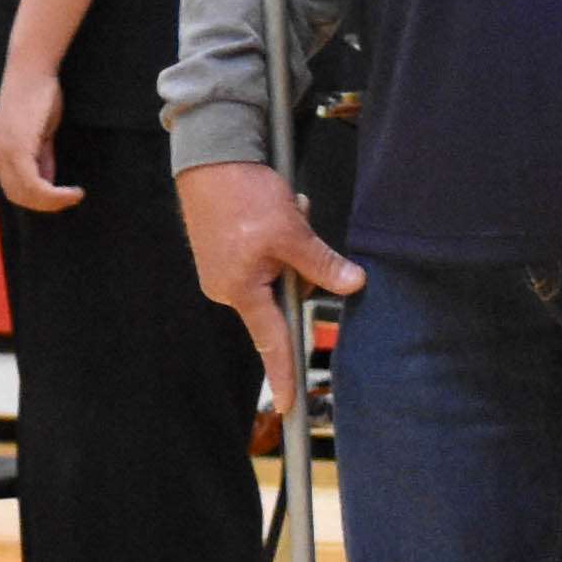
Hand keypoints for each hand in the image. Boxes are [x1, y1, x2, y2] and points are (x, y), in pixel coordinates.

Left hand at [0, 54, 76, 213]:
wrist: (32, 68)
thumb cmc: (39, 94)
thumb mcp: (41, 131)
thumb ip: (41, 156)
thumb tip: (47, 181)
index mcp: (0, 150)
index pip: (14, 189)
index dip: (39, 199)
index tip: (63, 196)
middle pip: (19, 196)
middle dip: (47, 205)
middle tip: (72, 199)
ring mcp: (5, 152)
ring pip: (27, 194)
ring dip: (53, 202)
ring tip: (75, 195)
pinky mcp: (17, 148)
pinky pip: (35, 184)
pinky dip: (55, 193)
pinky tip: (73, 190)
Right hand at [178, 157, 362, 406]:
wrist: (209, 156)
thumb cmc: (244, 194)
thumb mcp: (292, 230)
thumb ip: (322, 264)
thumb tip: (353, 284)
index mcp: (241, 290)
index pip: (272, 342)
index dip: (283, 374)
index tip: (287, 406)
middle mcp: (226, 287)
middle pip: (282, 299)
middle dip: (299, 267)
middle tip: (295, 229)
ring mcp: (222, 271)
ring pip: (276, 275)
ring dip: (289, 248)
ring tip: (282, 214)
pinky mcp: (222, 254)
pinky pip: (261, 258)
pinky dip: (275, 239)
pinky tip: (271, 212)